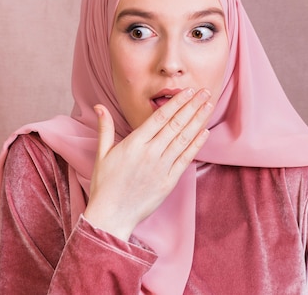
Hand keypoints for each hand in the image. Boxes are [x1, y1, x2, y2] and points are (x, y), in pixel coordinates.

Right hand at [83, 88, 211, 239]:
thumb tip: (99, 105)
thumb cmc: (105, 185)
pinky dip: (196, 145)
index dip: (176, 102)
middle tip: (205, 92)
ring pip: (183, 139)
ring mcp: (161, 167)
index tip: (188, 91)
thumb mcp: (102, 153)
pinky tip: (204, 132)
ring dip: (197, 121)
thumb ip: (105, 127)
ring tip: (208, 106)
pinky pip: (185, 159)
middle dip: (192, 106)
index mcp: (134, 143)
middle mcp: (150, 153)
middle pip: (176, 124)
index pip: (160, 117)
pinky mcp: (168, 182)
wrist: (111, 216)